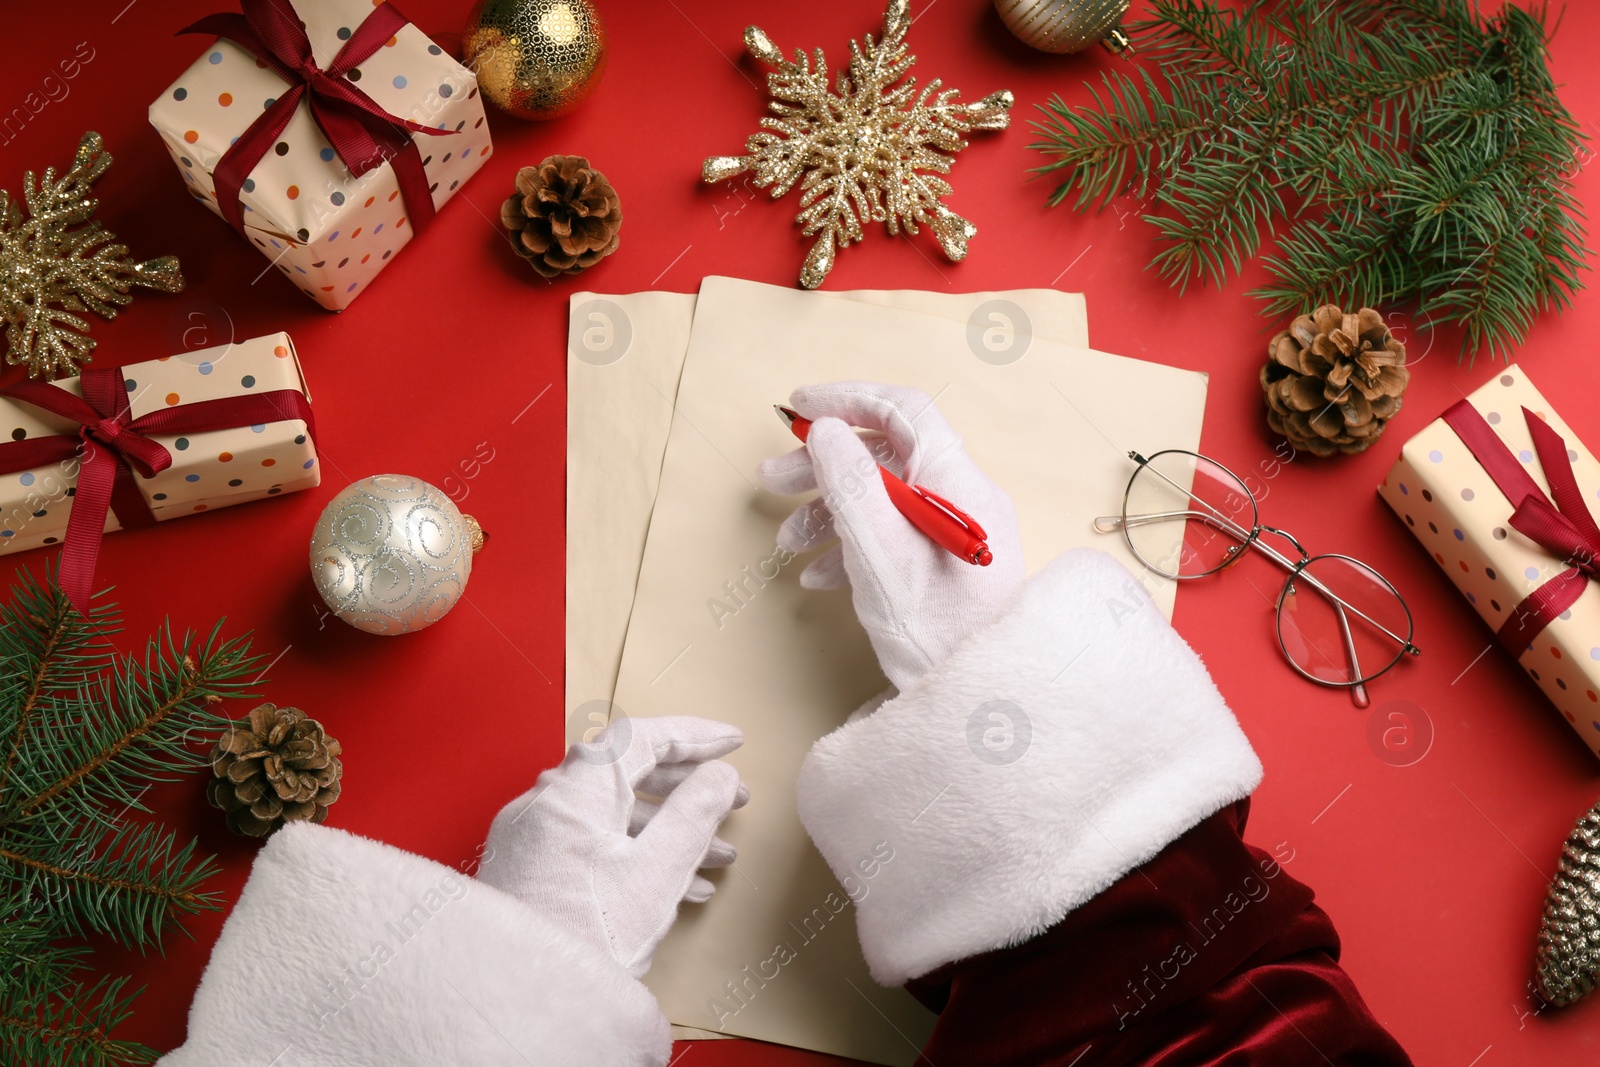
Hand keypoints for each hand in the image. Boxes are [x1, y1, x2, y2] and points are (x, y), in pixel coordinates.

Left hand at [476, 716, 747, 977]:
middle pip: (626, 772)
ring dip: (668, 828)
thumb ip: (696, 813)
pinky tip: (677, 885)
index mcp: (574, 790)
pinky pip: (591, 842)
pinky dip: (636, 851)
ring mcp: (532, 836)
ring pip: (612, 812)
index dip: (695, 735)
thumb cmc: (583, 940)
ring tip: (717, 855)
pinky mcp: (529, 869)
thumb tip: (720, 777)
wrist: (523, 1003)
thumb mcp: (657, 873)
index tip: (732, 743)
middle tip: (731, 798)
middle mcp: (546, 802)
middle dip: (686, 787)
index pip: (641, 737)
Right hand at [758, 382, 1025, 690]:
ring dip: (829, 512)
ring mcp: (959, 534)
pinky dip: (851, 545)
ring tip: (786, 542)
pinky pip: (895, 536)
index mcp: (956, 482)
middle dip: (824, 463)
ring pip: (884, 498)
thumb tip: (830, 432)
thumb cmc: (937, 634)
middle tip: (771, 480)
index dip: (847, 399)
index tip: (799, 409)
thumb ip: (850, 484)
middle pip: (887, 455)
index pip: (902, 411)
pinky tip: (819, 577)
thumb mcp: (878, 555)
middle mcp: (964, 499)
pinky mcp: (950, 568)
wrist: (979, 704)